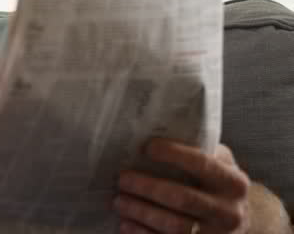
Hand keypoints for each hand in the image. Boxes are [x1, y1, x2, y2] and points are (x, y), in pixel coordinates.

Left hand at [114, 139, 249, 233]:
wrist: (237, 223)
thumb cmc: (217, 184)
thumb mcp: (219, 164)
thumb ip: (198, 149)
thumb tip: (154, 132)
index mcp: (234, 183)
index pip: (202, 164)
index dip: (173, 154)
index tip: (146, 147)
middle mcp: (229, 212)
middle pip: (182, 198)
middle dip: (147, 188)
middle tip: (122, 179)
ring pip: (173, 226)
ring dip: (141, 212)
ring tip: (119, 201)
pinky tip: (126, 224)